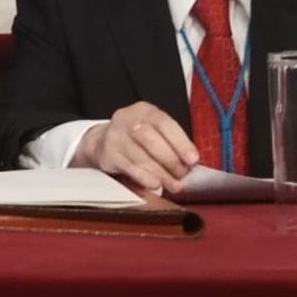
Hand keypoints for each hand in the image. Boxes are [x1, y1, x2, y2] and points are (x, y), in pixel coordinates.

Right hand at [75, 102, 198, 193]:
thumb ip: (171, 142)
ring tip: (174, 185)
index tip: (193, 160)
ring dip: (160, 173)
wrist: (103, 141)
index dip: (180, 142)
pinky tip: (155, 185)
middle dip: (170, 159)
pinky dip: (145, 178)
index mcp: (145, 111)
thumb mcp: (154, 130)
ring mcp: (115, 136)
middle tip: (182, 174)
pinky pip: (129, 167)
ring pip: (140, 156)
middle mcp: (127, 119)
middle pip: (150, 139)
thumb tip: (190, 163)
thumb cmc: (137, 138)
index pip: (164, 123)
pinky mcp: (108, 154)